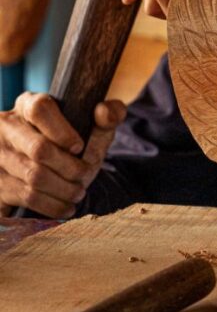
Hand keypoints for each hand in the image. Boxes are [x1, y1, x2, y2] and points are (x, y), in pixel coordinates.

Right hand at [0, 94, 126, 218]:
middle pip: (39, 149)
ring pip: (33, 176)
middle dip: (69, 167)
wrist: (47, 169)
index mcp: (27, 104)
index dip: (62, 130)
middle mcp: (6, 126)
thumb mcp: (93, 126)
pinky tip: (66, 206)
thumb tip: (103, 111)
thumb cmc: (73, 143)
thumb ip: (110, 114)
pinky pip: (26, 197)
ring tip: (79, 192)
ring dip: (63, 189)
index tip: (79, 147)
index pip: (40, 109)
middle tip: (85, 175)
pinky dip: (51, 206)